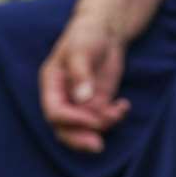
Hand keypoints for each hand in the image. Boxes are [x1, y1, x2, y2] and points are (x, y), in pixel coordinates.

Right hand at [39, 10, 130, 151]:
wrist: (104, 30)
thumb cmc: (86, 34)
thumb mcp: (81, 50)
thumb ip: (80, 73)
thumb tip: (82, 99)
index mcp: (51, 84)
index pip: (54, 112)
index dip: (72, 120)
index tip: (93, 119)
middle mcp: (63, 97)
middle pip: (64, 128)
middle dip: (80, 139)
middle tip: (98, 146)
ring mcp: (80, 102)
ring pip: (85, 128)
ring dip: (103, 126)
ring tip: (118, 112)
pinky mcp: (97, 102)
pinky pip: (103, 120)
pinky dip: (115, 118)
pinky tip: (124, 105)